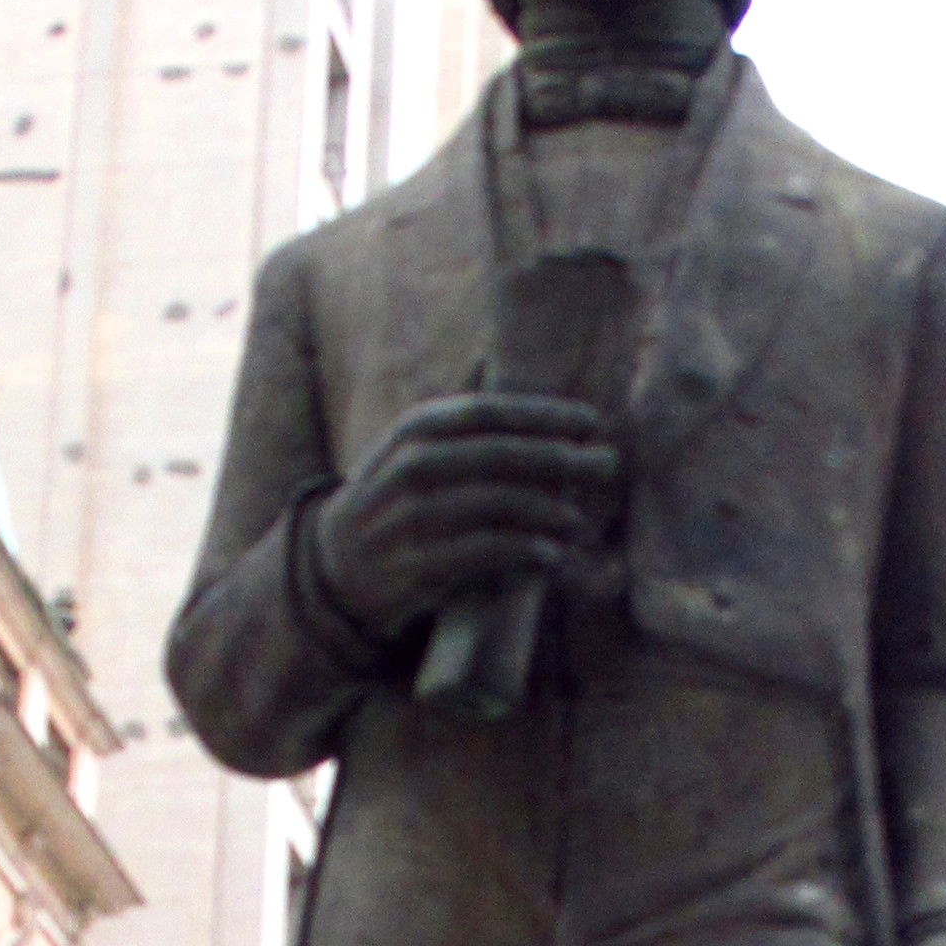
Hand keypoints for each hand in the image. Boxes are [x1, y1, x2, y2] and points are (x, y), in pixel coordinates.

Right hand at [312, 395, 617, 642]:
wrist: (338, 567)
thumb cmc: (395, 502)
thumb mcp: (413, 449)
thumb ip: (462, 424)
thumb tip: (516, 378)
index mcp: (416, 429)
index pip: (491, 412)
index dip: (544, 415)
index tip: (591, 421)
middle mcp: (411, 466)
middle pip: (501, 455)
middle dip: (560, 458)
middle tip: (606, 466)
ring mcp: (412, 517)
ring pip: (496, 504)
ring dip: (548, 511)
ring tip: (580, 520)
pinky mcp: (418, 565)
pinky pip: (484, 554)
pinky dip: (524, 552)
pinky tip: (553, 555)